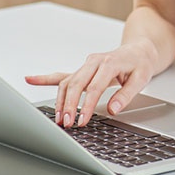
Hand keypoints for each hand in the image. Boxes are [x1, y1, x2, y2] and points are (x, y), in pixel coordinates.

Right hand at [25, 43, 157, 127]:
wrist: (140, 50)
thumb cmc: (141, 63)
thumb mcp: (142, 78)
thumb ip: (127, 94)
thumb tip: (114, 109)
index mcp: (110, 63)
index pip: (95, 87)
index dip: (87, 105)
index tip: (83, 121)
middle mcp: (95, 61)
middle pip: (76, 84)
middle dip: (69, 105)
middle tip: (67, 123)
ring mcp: (87, 64)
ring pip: (67, 82)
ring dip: (61, 101)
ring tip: (59, 118)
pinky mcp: (82, 69)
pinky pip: (63, 74)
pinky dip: (46, 78)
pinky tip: (31, 79)